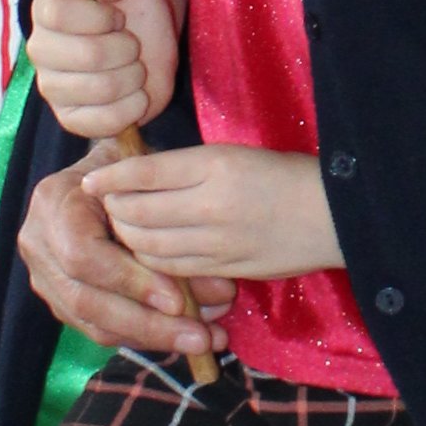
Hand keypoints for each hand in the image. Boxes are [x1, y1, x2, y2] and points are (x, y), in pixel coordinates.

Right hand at [19, 151, 226, 368]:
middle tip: (199, 337)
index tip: (178, 300)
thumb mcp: (144, 166)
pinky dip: (142, 338)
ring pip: (94, 323)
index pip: (83, 254)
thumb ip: (166, 205)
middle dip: (147, 323)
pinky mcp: (60, 301)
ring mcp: (45, 277)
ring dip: (152, 337)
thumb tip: (209, 271)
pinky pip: (100, 330)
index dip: (129, 281)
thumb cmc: (130, 171)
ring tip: (202, 341)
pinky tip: (182, 338)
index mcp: (54, 202)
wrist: (103, 177)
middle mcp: (39, 243)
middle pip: (86, 300)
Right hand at [30, 0, 180, 143]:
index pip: (58, 15)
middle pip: (87, 55)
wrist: (146, 30)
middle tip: (132, 41)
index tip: (117, 15)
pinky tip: (135, 92)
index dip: (98, 17)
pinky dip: (133, 107)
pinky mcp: (73, 119)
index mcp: (46, 10)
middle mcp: (41, 51)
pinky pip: (104, 123)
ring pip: (101, 89)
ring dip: (133, 75)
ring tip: (134, 65)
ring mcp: (54, 89)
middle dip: (125, 47)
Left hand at [95, 145, 347, 283]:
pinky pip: (172, 269)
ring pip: (148, 247)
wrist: (334, 214)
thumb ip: (186, 169)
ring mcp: (218, 241)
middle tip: (108, 208)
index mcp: (214, 165)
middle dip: (114, 212)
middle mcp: (211, 203)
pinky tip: (150, 252)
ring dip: (129, 240)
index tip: (90, 182)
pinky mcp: (226, 269)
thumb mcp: (234, 155)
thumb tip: (135, 178)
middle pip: (138, 213)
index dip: (111, 179)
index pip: (144, 172)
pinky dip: (152, 261)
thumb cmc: (283, 174)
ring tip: (126, 230)